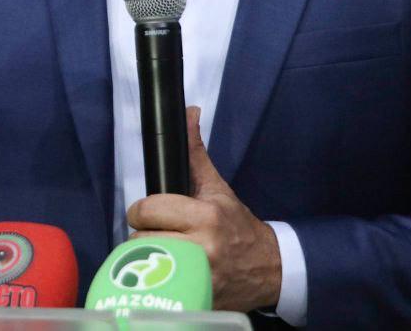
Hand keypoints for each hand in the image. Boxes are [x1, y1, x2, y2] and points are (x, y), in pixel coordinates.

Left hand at [127, 107, 281, 311]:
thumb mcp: (217, 188)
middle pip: (142, 239)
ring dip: (148, 259)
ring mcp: (199, 277)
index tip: (151, 213)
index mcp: (206, 216)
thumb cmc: (238, 227)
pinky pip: (158, 287)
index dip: (144, 211)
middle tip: (159, 233)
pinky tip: (168, 273)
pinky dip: (158, 281)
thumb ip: (195, 154)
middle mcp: (202, 247)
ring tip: (164, 253)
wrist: (269, 270)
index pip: (149, 209)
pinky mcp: (196, 297)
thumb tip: (189, 113)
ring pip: (147, 264)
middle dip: (145, 234)